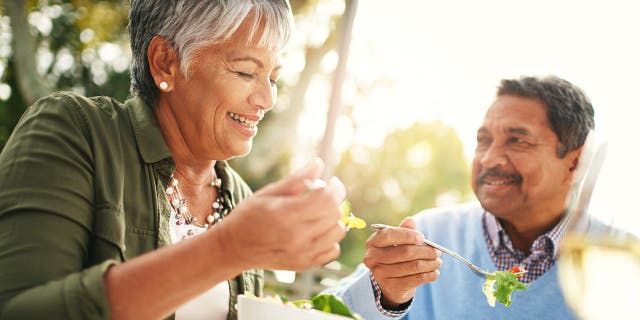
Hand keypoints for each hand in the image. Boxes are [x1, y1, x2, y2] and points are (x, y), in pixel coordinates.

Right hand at [220, 158, 346, 270]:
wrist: (234, 248)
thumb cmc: (248, 216)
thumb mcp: (268, 193)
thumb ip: (296, 179)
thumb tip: (319, 163)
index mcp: (286, 215)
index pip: (326, 199)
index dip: (335, 188)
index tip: (331, 182)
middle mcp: (297, 237)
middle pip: (334, 214)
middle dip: (333, 200)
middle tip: (322, 195)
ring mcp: (303, 254)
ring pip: (338, 232)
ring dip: (333, 219)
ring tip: (319, 213)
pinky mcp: (305, 264)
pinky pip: (333, 250)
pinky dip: (330, 239)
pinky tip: (317, 231)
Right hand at [364, 218, 441, 307]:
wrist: (390, 284)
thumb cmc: (395, 256)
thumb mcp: (397, 242)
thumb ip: (403, 230)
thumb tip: (411, 221)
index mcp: (372, 243)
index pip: (388, 235)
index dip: (407, 235)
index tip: (422, 237)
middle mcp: (372, 258)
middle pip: (404, 252)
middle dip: (425, 251)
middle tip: (437, 251)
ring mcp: (380, 274)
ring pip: (412, 266)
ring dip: (430, 263)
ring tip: (438, 261)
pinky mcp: (390, 287)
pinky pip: (415, 279)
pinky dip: (428, 275)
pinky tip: (435, 273)